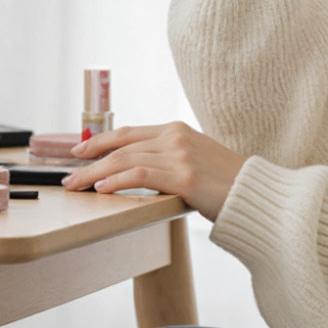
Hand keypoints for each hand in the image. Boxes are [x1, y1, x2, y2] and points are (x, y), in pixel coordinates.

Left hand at [63, 121, 248, 218]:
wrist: (257, 196)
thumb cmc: (228, 186)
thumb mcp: (198, 162)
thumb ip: (170, 160)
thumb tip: (139, 172)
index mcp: (178, 130)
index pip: (129, 132)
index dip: (100, 141)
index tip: (80, 152)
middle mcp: (176, 137)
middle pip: (121, 144)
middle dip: (90, 160)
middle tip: (70, 175)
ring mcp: (180, 154)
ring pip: (124, 159)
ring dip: (95, 174)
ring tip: (77, 187)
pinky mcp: (183, 176)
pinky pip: (138, 175)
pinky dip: (116, 181)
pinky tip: (102, 190)